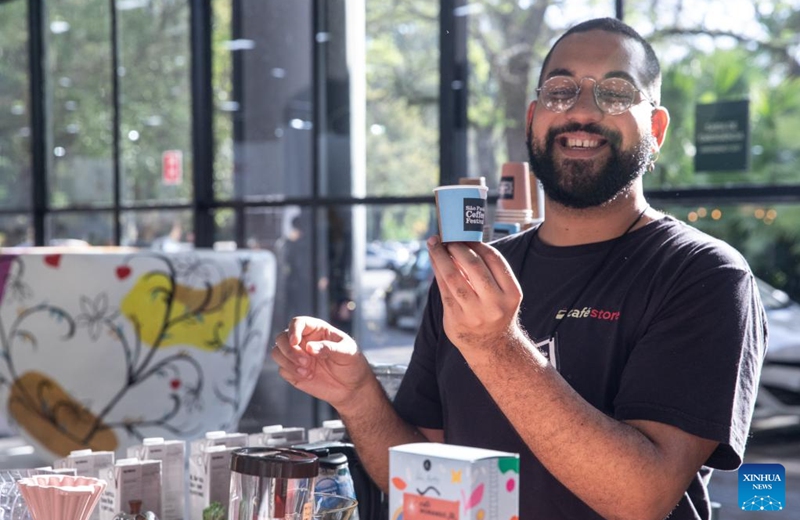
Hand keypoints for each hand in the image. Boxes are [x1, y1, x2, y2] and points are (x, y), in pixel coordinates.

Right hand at [271, 316, 374, 410]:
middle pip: (282, 337)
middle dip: (289, 350)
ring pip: (277, 352)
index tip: (295, 342)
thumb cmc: (352, 364)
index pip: (297, 322)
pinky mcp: (293, 371)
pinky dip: (291, 372)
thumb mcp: (348, 352)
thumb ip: (329, 348)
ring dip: (288, 362)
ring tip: (307, 371)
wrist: (351, 387)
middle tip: (306, 362)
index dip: (293, 330)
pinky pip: (282, 369)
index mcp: (316, 330)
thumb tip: (309, 347)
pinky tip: (308, 376)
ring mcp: (297, 356)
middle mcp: (304, 341)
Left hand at [427, 236, 523, 354]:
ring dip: (441, 257)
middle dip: (457, 248)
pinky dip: (437, 271)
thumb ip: (488, 272)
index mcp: (511, 293)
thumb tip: (463, 243)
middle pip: (473, 266)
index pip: (494, 259)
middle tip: (447, 238)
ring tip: (434, 245)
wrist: (491, 347)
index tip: (465, 236)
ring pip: (453, 276)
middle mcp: (494, 304)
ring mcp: (474, 313)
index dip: (477, 244)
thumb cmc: (495, 312)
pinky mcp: (456, 318)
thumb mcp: (503, 294)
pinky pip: (443, 289)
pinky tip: (433, 261)